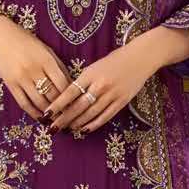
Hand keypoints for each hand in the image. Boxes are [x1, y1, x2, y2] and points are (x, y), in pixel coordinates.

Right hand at [0, 15, 71, 120]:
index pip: (63, 85)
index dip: (71, 98)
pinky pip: (24, 103)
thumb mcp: (47, 50)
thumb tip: (71, 86)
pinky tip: (41, 118)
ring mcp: (21, 79)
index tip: (77, 105)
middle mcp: (34, 70)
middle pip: (53, 95)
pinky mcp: (10, 85)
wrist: (0, 37)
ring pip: (40, 102)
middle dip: (63, 108)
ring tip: (58, 120)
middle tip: (70, 117)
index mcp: (47, 60)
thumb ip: (59, 67)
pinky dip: (34, 113)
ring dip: (50, 113)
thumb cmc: (27, 42)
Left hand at [44, 37, 161, 134]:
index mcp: (90, 73)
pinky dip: (94, 124)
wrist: (140, 58)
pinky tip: (85, 130)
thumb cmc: (114, 61)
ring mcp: (112, 94)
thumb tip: (67, 98)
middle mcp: (100, 85)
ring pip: (91, 113)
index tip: (47, 114)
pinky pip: (105, 116)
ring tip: (67, 130)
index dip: (58, 104)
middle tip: (53, 128)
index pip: (70, 92)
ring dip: (77, 123)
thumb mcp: (95, 66)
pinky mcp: (122, 101)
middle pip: (78, 106)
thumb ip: (82, 81)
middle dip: (64, 118)